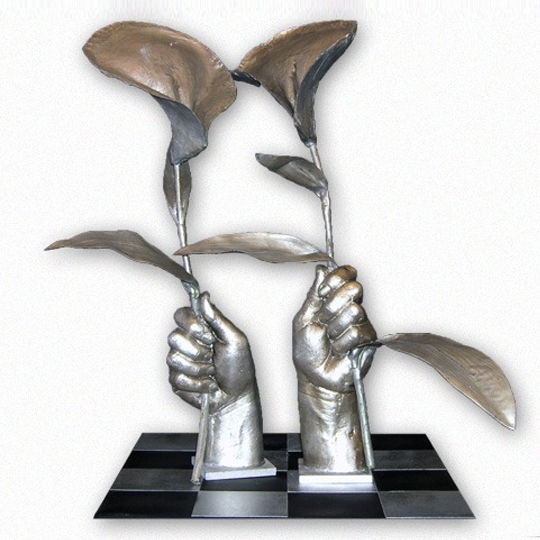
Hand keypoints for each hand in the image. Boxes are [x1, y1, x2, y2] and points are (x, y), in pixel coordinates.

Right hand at [167, 292, 262, 467]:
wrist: (236, 397)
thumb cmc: (239, 367)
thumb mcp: (234, 338)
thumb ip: (217, 317)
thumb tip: (204, 295)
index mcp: (200, 329)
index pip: (180, 314)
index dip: (191, 325)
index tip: (208, 336)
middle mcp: (186, 343)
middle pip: (173, 336)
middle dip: (197, 350)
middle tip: (212, 356)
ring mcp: (179, 362)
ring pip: (174, 358)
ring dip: (199, 369)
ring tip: (212, 372)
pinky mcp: (176, 380)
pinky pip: (177, 377)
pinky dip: (197, 383)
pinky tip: (208, 384)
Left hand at [293, 264, 376, 472]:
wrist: (315, 377)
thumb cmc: (307, 350)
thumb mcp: (303, 319)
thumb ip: (313, 294)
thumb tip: (322, 268)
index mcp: (334, 298)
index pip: (346, 274)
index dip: (337, 278)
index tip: (322, 292)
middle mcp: (350, 306)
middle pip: (354, 288)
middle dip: (332, 305)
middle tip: (323, 320)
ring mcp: (361, 322)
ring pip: (355, 311)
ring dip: (335, 328)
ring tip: (330, 340)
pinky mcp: (369, 339)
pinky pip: (358, 332)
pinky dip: (342, 343)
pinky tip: (338, 350)